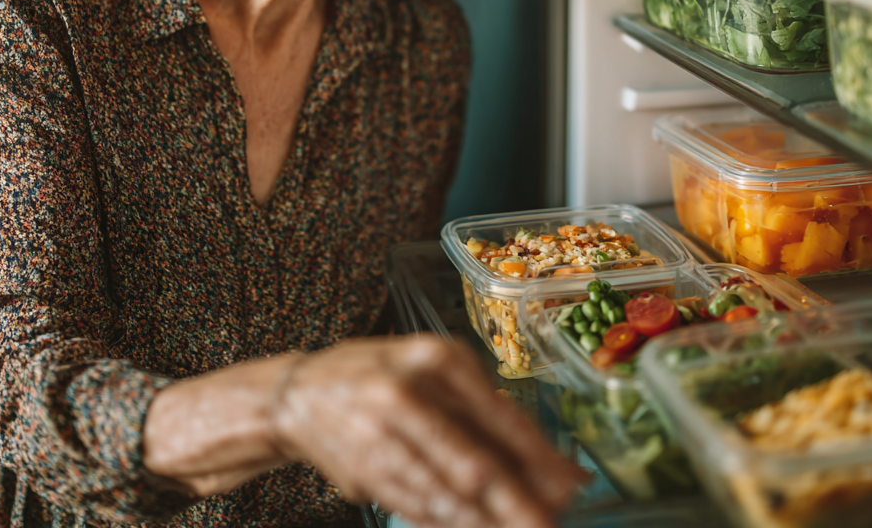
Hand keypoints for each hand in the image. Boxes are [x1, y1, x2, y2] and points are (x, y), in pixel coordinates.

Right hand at [271, 335, 583, 527]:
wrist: (299, 393)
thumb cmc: (377, 373)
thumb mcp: (428, 368)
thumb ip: (479, 408)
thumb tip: (540, 459)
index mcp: (433, 359)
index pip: (497, 415)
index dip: (538, 456)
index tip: (572, 483)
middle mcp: (407, 395)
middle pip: (474, 465)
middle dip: (518, 504)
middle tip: (549, 525)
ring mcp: (381, 438)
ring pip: (448, 497)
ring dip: (487, 523)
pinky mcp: (365, 473)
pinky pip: (419, 509)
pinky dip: (450, 524)